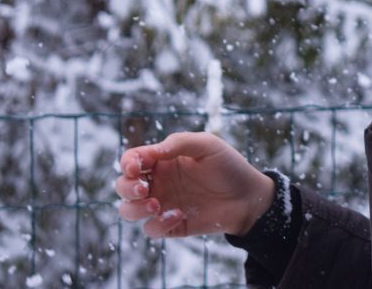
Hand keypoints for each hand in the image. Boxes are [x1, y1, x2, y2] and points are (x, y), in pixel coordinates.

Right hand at [115, 131, 275, 238]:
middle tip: (145, 188)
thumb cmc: (228, 166)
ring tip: (156, 204)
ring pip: (128, 211)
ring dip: (134, 208)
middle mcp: (158, 182)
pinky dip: (158, 224)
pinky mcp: (171, 225)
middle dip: (126, 188)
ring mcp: (162, 204)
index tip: (137, 167)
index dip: (128, 163)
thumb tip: (149, 153)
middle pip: (123, 186)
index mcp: (162, 160)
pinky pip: (150, 229)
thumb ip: (178, 143)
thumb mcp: (206, 145)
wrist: (249, 197)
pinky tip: (178, 214)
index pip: (131, 160)